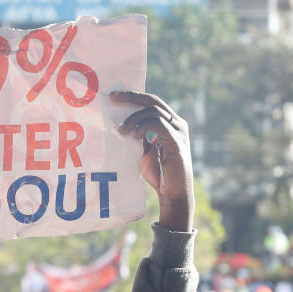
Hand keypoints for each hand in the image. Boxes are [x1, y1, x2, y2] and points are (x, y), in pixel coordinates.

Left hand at [111, 91, 193, 232]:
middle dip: (131, 97)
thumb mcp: (144, 151)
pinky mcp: (177, 142)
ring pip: (154, 111)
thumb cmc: (159, 174)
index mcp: (171, 123)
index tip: (114, 97)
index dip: (133, 97)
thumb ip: (138, 137)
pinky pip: (159, 124)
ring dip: (134, 118)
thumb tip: (121, 126)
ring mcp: (179, 132)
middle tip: (113, 99)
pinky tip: (135, 135)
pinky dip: (144, 126)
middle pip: (153, 101)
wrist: (173, 194)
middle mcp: (177, 124)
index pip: (152, 102)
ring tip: (121, 130)